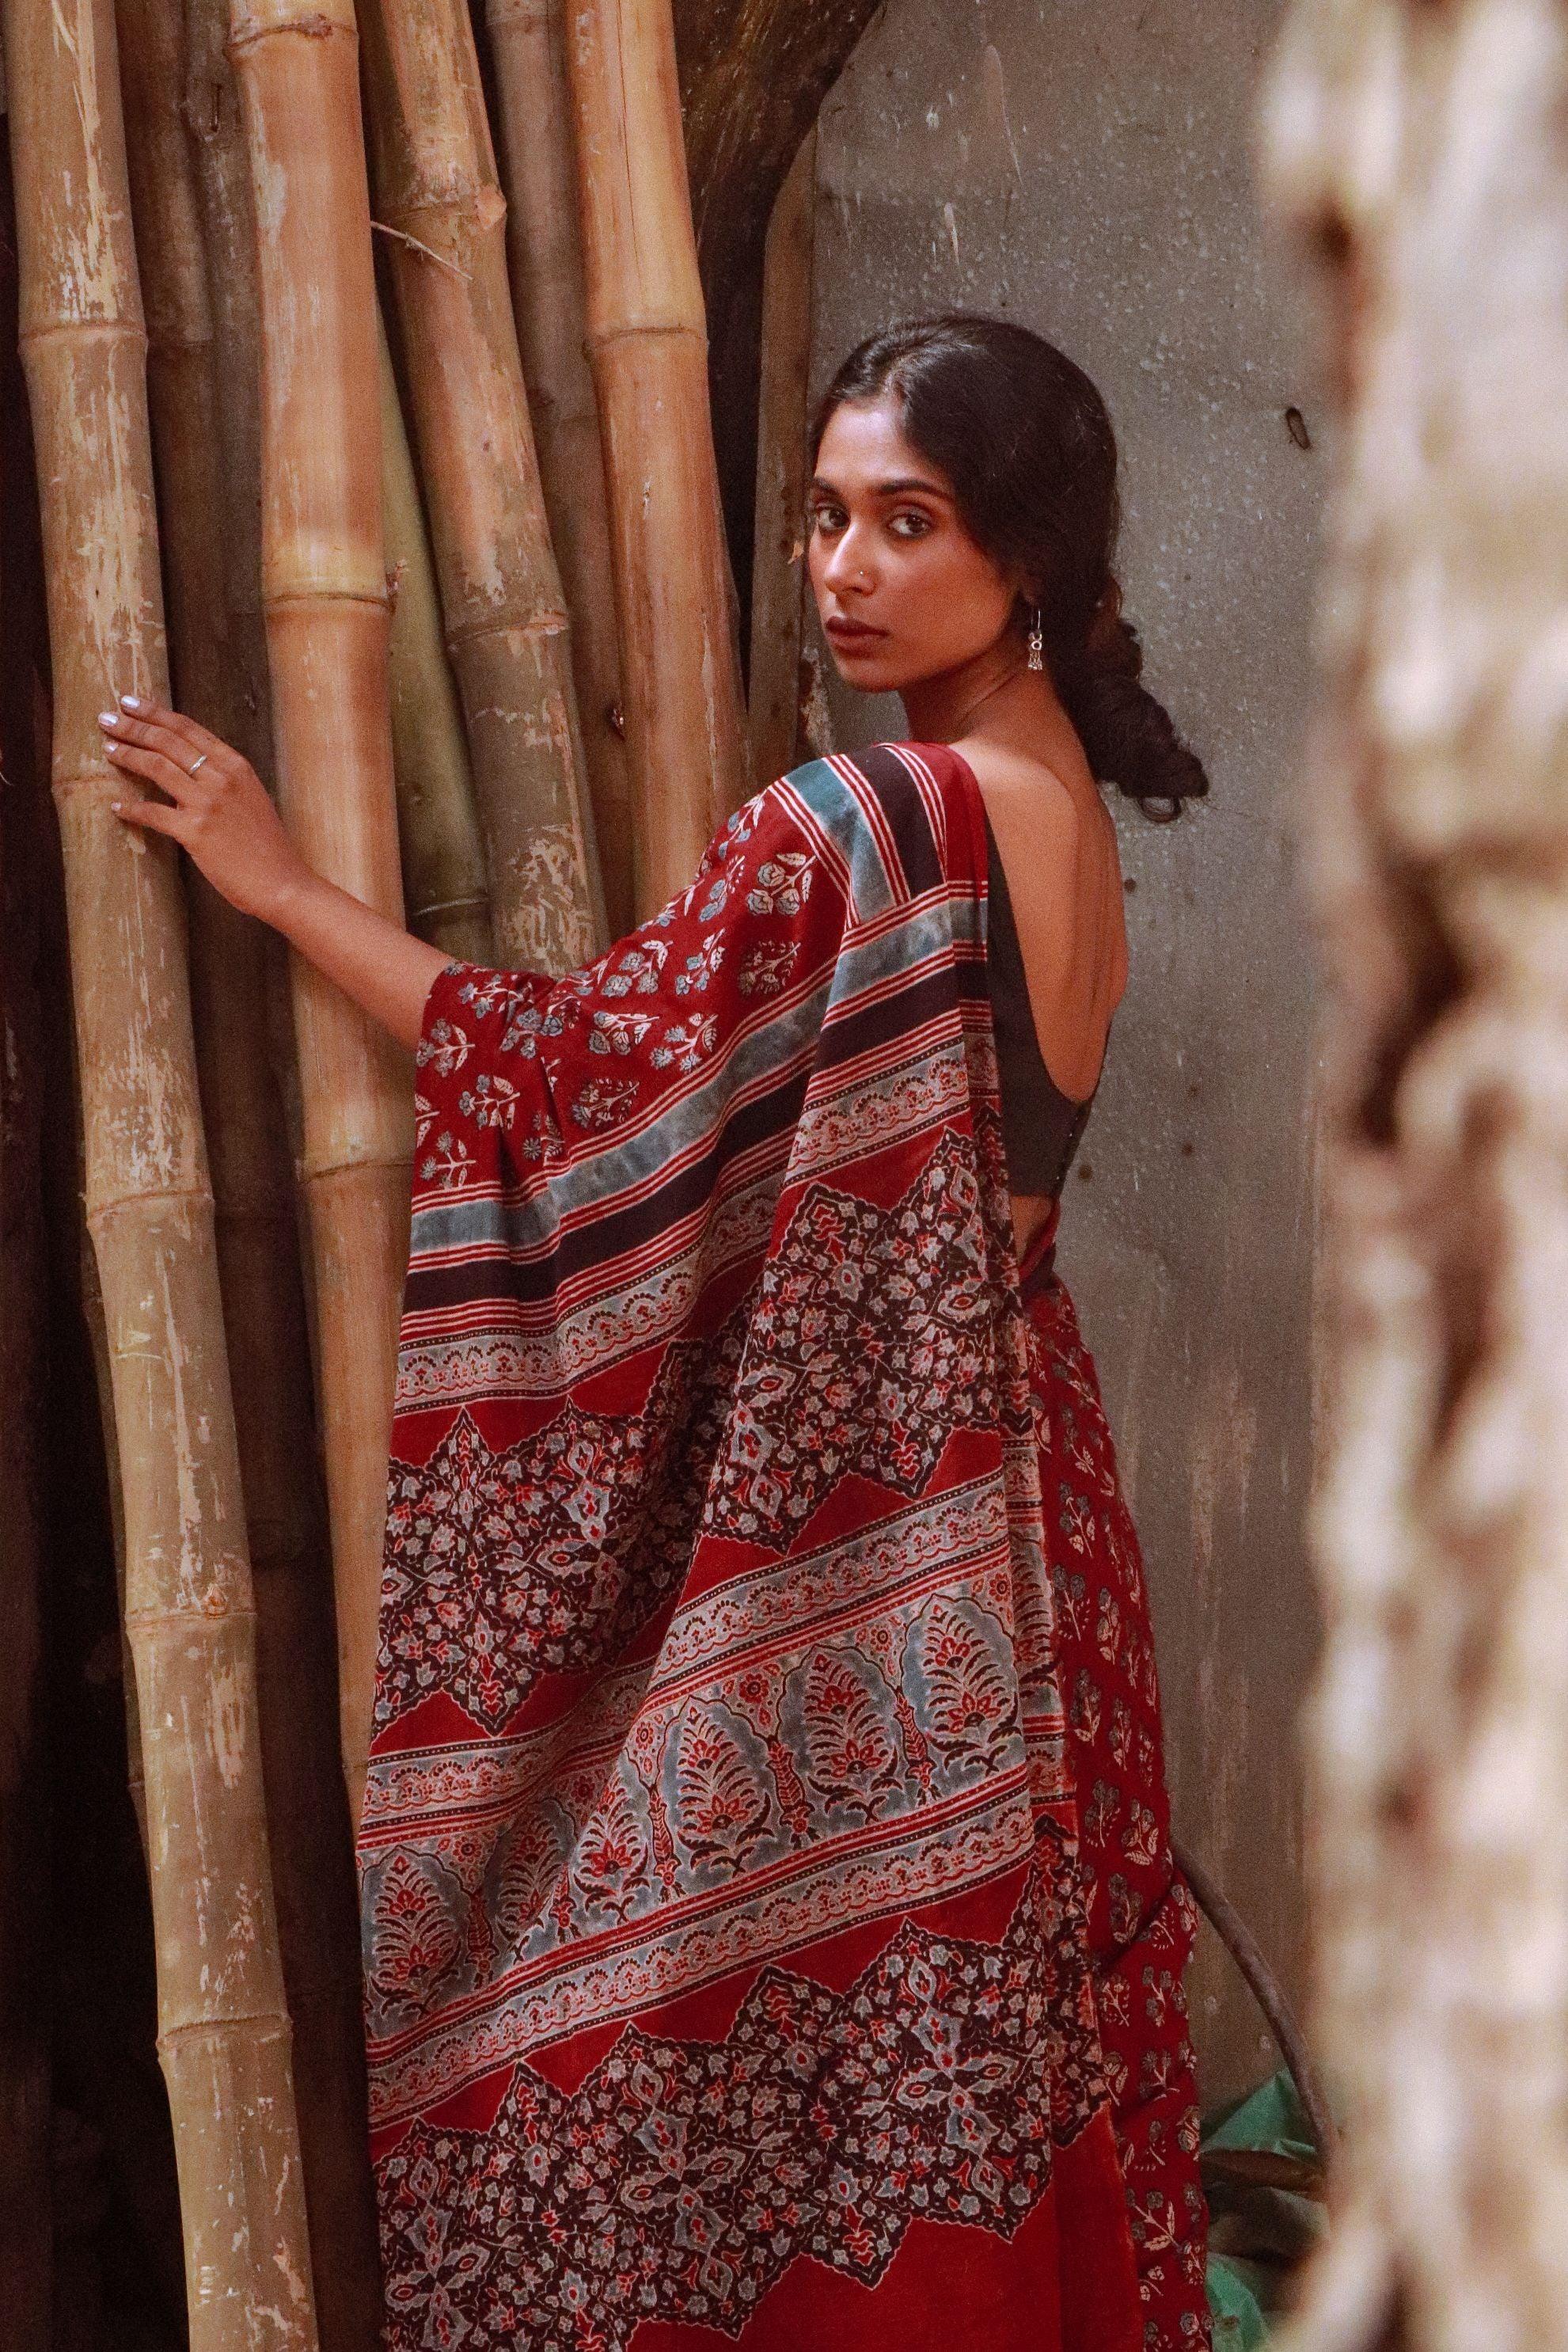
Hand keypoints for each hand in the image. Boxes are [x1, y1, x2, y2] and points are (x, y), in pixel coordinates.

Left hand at [101, 695, 309, 924]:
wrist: (281, 882)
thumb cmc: (267, 845)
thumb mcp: (250, 797)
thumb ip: (222, 778)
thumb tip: (188, 768)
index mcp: (235, 765)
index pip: (187, 728)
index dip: (154, 712)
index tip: (129, 702)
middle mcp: (221, 778)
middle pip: (166, 741)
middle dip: (132, 727)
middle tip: (106, 719)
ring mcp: (207, 804)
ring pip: (156, 767)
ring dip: (127, 755)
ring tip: (108, 750)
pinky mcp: (195, 832)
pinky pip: (153, 813)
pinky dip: (131, 809)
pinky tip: (117, 807)